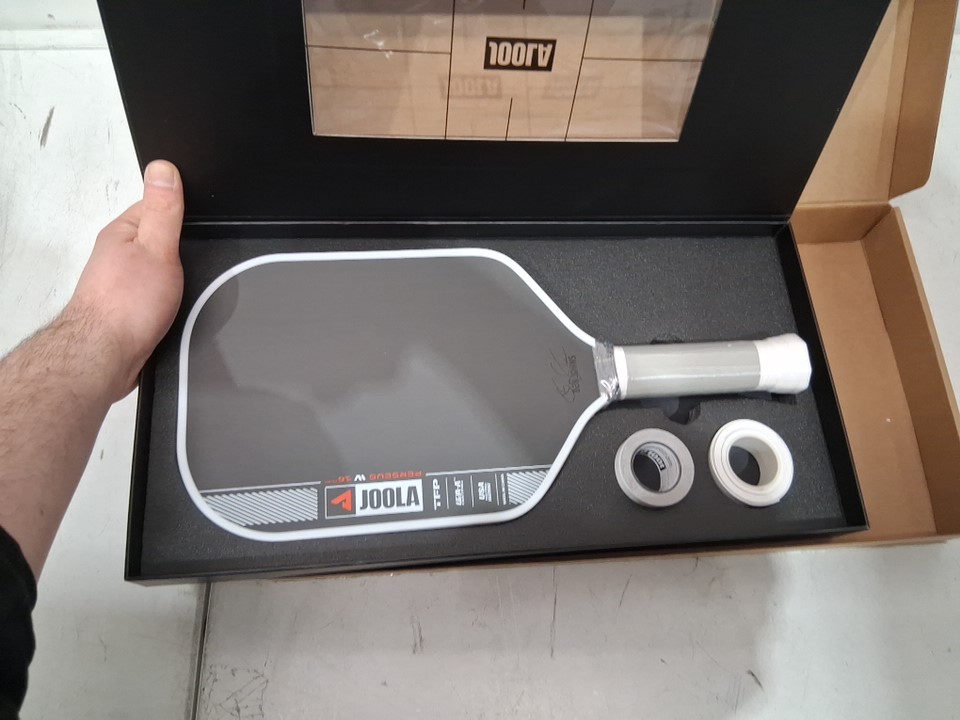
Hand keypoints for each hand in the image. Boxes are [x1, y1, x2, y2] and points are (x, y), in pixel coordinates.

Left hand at [66, 160, 184, 399]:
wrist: (107, 358)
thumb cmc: (125, 306)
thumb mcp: (156, 247)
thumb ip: (164, 210)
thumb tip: (164, 168)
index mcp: (125, 231)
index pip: (160, 205)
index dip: (186, 210)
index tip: (206, 222)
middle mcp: (121, 253)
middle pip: (163, 237)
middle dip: (185, 245)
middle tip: (203, 255)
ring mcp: (126, 281)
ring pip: (163, 268)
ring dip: (181, 275)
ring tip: (195, 282)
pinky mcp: (133, 307)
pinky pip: (160, 292)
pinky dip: (174, 296)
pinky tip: (182, 303)